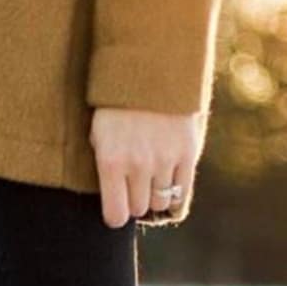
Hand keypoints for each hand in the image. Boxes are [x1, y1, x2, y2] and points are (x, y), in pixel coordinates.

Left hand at [89, 107, 205, 227]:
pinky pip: (183, 194)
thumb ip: (106, 169)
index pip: (116, 216)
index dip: (116, 215)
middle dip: (135, 201)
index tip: (117, 208)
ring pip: (160, 201)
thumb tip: (116, 205)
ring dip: (155, 196)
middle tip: (134, 186)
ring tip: (152, 180)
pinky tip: (170, 189)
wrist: (151, 69)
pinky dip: (176, 197)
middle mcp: (138, 165)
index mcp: (111, 162)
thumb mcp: (99, 136)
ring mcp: (165, 159)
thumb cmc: (118, 107)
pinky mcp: (187, 152)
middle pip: (139, 208)